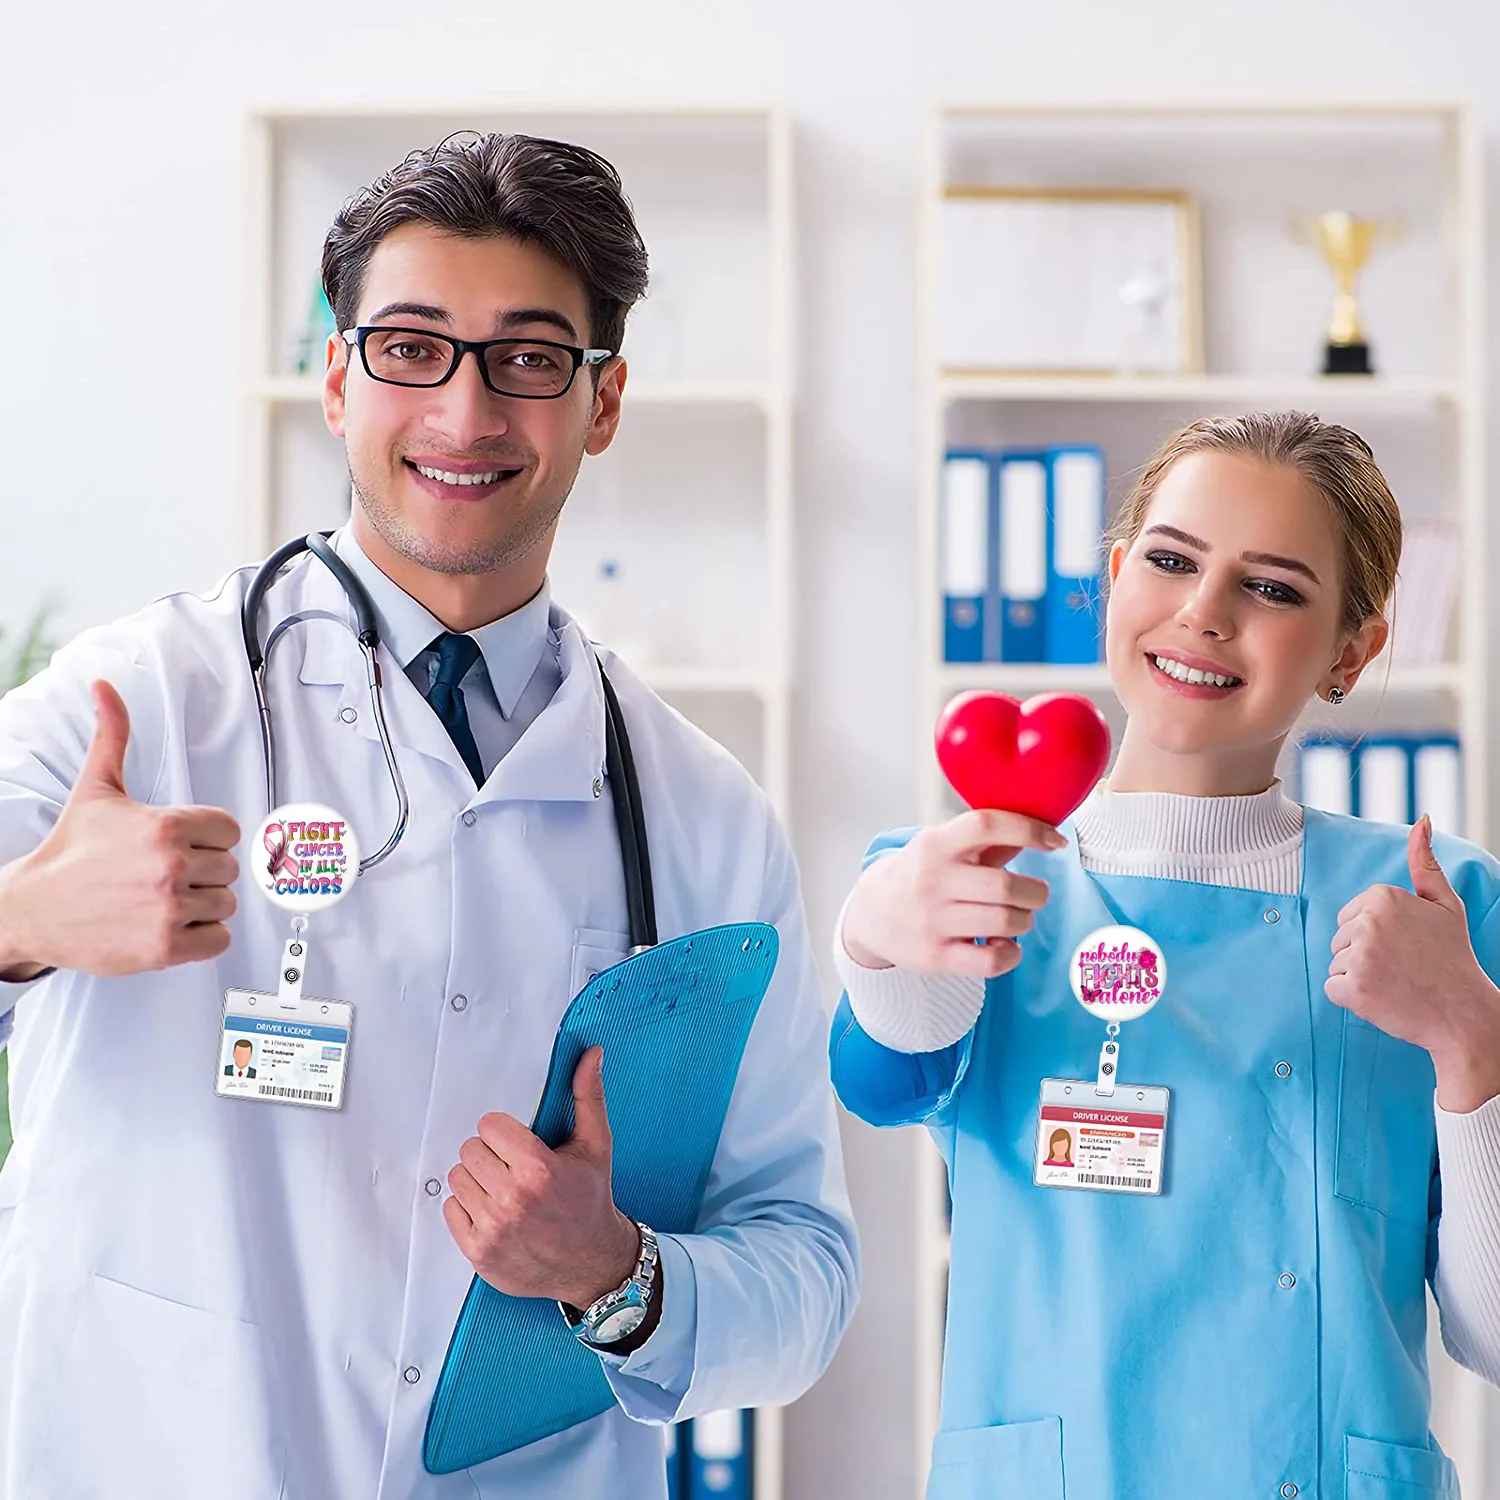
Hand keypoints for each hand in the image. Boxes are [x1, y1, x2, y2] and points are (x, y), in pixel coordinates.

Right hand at [0, 680, 240, 977]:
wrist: (34, 908)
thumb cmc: (71, 851)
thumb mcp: (97, 788)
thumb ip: (113, 736)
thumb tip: (105, 688)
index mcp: (166, 825)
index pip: (228, 830)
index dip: (206, 838)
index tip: (179, 844)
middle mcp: (171, 865)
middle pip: (229, 867)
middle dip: (201, 871)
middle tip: (162, 874)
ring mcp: (170, 907)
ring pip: (225, 903)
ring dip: (200, 905)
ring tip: (160, 899)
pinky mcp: (166, 946)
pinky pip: (219, 939)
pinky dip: (201, 938)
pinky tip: (169, 924)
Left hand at [444, 1046, 640, 1308]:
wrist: (592, 1262)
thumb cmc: (590, 1200)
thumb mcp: (595, 1145)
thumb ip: (588, 1095)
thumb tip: (591, 1054)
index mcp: (539, 1170)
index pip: (489, 1126)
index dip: (504, 1132)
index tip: (519, 1144)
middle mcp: (513, 1200)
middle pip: (470, 1150)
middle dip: (491, 1155)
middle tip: (513, 1168)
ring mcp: (494, 1229)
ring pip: (458, 1178)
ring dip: (477, 1180)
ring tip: (504, 1190)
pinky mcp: (479, 1252)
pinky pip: (450, 1210)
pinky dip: (467, 1209)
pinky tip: (494, 1212)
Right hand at [840, 809, 1064, 979]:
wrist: (870, 915)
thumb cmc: (918, 875)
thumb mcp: (942, 847)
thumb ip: (987, 840)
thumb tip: (1039, 825)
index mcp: (935, 844)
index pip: (986, 825)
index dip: (1029, 829)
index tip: (1054, 841)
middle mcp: (932, 880)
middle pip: (1006, 884)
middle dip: (1035, 892)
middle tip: (1034, 894)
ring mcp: (932, 921)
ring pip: (1005, 922)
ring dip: (1024, 920)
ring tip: (1018, 918)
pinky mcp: (935, 957)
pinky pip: (992, 960)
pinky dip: (1011, 953)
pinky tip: (1004, 945)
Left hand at [1326, 815, 1499, 1111]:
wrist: (1463, 1013)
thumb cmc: (1451, 957)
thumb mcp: (1445, 904)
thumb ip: (1425, 863)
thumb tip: (1421, 820)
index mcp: (1384, 897)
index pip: (1350, 915)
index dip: (1374, 934)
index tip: (1404, 944)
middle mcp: (1368, 922)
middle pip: (1340, 938)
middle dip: (1364, 954)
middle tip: (1401, 965)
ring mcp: (1359, 956)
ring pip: (1336, 963)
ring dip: (1359, 975)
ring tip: (1395, 981)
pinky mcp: (1352, 988)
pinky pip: (1333, 988)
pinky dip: (1352, 998)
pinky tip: (1383, 997)